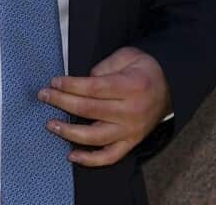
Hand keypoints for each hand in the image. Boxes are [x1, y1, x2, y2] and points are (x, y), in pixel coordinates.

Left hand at [40, 46, 170, 166]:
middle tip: (44, 96)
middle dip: (62, 102)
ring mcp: (131, 130)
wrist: (171, 87)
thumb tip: (81, 82)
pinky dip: (89, 160)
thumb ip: (105, 67)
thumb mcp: (128, 56)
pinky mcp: (131, 142)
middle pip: (89, 110)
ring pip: (95, 137)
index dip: (70, 85)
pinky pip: (109, 156)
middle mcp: (131, 111)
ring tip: (51, 124)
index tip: (54, 82)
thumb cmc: (145, 69)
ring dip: (69, 132)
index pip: (93, 88)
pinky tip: (71, 155)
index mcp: (131, 86)